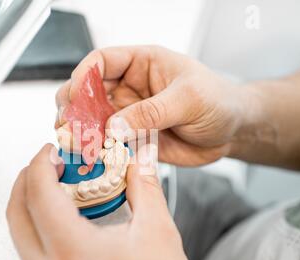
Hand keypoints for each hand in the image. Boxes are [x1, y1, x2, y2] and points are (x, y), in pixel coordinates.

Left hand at [6, 144, 192, 259]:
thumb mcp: (158, 235)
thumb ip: (145, 188)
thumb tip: (138, 159)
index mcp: (76, 255)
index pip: (40, 195)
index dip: (41, 165)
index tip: (51, 152)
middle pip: (16, 212)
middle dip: (28, 178)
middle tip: (49, 163)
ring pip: (18, 231)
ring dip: (30, 201)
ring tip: (57, 186)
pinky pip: (28, 248)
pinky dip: (37, 223)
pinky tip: (61, 215)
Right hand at [56, 46, 247, 165]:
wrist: (232, 131)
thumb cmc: (218, 101)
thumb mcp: (189, 99)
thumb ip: (152, 112)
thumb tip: (114, 126)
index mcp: (142, 64)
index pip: (102, 61)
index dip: (83, 75)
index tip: (75, 94)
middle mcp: (129, 88)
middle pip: (89, 93)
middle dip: (74, 108)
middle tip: (67, 125)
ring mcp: (129, 115)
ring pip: (94, 121)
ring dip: (81, 132)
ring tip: (74, 144)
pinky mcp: (133, 139)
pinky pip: (109, 144)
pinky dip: (97, 151)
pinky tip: (91, 158)